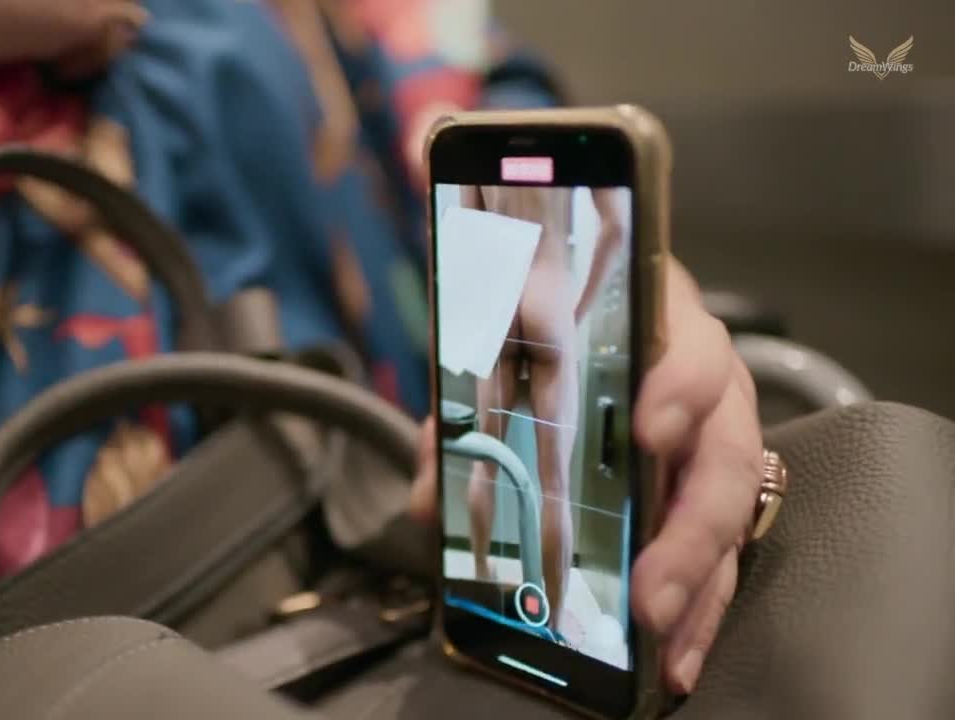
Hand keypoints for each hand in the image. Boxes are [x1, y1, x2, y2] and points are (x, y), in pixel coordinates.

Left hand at [410, 257, 762, 694]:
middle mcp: (703, 390)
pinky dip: (694, 606)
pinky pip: (715, 550)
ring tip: (666, 651)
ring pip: (728, 518)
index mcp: (660, 330)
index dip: (678, 390)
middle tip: (650, 595)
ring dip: (698, 589)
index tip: (647, 432)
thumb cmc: (542, 319)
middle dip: (690, 534)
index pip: (689, 350)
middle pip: (724, 457)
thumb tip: (429, 505)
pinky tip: (673, 653)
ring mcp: (711, 443)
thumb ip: (465, 410)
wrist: (566, 291)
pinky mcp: (702, 492)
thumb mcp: (497, 344)